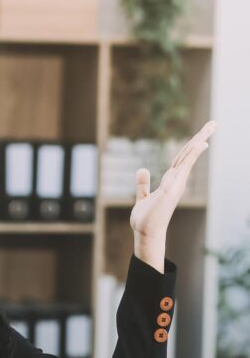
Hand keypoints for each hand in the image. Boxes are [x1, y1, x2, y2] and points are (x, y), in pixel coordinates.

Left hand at [130, 121, 215, 270]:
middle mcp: (176, 181)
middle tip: (214, 123)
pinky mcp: (170, 189)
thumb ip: (143, 184)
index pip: (182, 158)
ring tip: (210, 129)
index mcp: (171, 181)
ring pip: (188, 158)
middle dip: (201, 138)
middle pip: (188, 154)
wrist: (145, 234)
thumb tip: (143, 168)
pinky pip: (181, 169)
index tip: (204, 134)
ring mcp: (175, 185)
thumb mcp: (143, 198)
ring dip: (198, 143)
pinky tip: (200, 146)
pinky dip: (192, 157)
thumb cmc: (146, 219)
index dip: (192, 145)